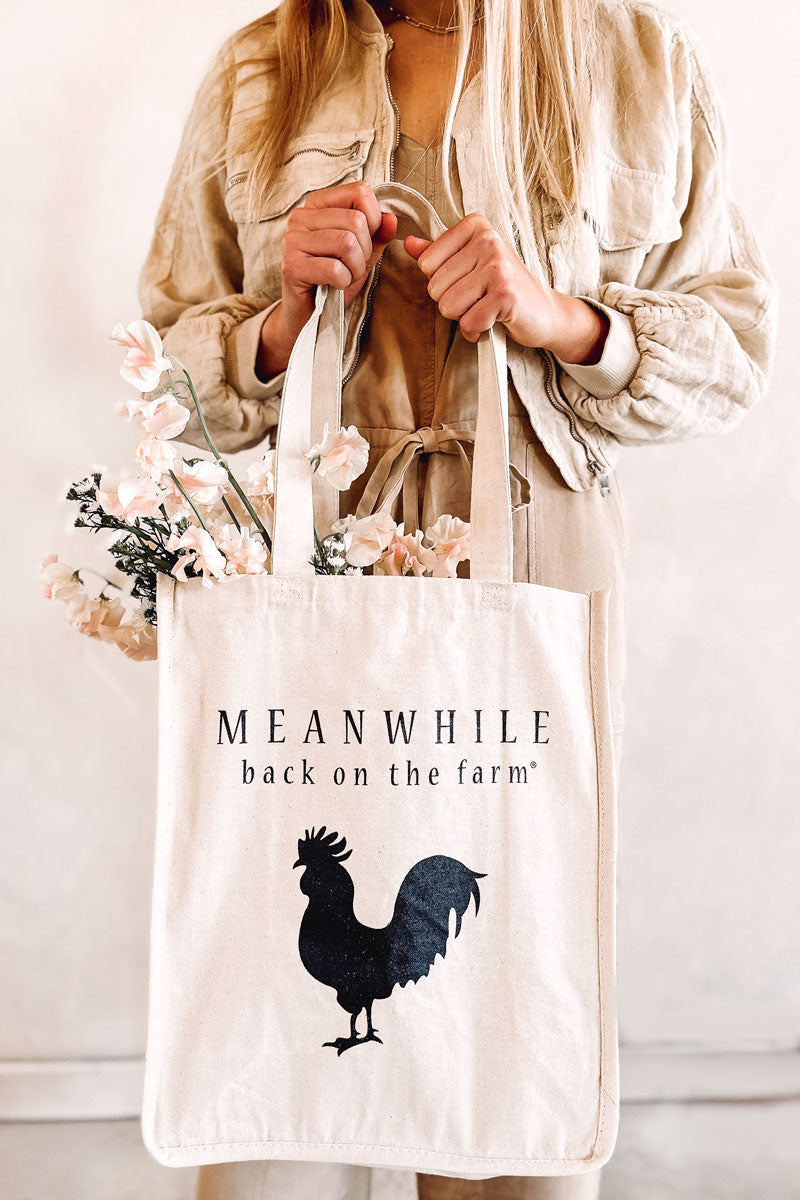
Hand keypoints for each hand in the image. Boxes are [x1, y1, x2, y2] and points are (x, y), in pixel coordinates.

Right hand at [258, 182, 397, 377]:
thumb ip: (377, 234)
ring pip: (347, 243)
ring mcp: (293, 240)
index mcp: (318, 204)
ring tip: (343, 276)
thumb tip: (391, 219)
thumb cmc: (334, 280)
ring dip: (355, 268)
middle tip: (351, 266)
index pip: (360, 192)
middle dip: (365, 250)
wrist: (309, 315)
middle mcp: (301, 216)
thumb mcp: (362, 254)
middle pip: (356, 220)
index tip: (364, 243)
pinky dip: (343, 282)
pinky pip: (335, 268)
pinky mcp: (291, 266)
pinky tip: (333, 286)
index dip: (374, 221)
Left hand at [404, 213, 608, 363]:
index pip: (426, 263)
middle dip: (453, 303)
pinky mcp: (506, 294)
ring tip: (485, 308)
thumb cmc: (504, 287)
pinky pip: (468, 323)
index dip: (443, 282)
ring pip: (448, 306)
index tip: (468, 281)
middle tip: (479, 298)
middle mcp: (488, 240)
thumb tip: (408, 243)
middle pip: (435, 287)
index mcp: (475, 227)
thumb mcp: (470, 264)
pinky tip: (492, 321)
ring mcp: (498, 266)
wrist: (543, 311)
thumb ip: (438, 253)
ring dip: (464, 317)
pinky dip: (476, 331)